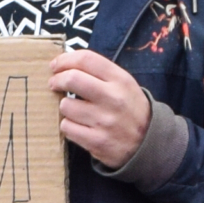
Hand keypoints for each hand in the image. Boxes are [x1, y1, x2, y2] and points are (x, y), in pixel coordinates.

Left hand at [50, 48, 150, 169]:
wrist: (148, 142)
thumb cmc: (130, 109)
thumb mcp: (124, 84)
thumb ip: (99, 72)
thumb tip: (65, 65)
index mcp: (120, 80)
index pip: (86, 59)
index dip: (65, 60)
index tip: (55, 65)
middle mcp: (113, 98)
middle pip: (72, 79)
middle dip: (57, 80)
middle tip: (54, 84)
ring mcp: (104, 121)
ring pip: (65, 105)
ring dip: (64, 106)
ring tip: (75, 110)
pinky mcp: (96, 141)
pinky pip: (67, 127)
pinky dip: (68, 125)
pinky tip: (79, 125)